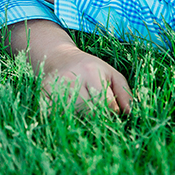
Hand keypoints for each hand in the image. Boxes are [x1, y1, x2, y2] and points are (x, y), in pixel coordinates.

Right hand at [10, 20, 130, 114]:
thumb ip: (124, 93)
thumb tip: (131, 114)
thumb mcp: (111, 74)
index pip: (106, 103)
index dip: (111, 110)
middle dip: (95, 114)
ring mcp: (55, 85)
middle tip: (93, 106)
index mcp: (91, 71)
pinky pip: (54, 113)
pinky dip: (61, 116)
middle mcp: (72, 76)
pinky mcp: (43, 92)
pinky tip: (65, 109)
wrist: (58, 57)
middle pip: (89, 110)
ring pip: (73, 114)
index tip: (109, 108)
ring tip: (79, 104)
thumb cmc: (90, 68)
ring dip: (78, 115)